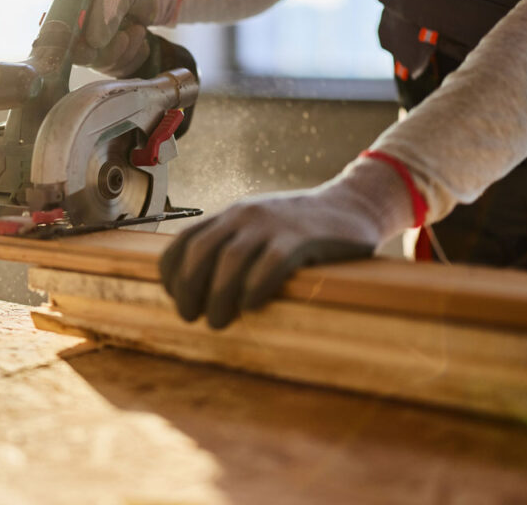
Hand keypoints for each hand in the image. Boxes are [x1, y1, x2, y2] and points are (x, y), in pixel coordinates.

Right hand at [71, 0, 179, 76]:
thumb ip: (105, 14)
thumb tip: (93, 43)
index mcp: (65, 5)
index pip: (56, 34)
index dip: (72, 47)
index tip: (93, 49)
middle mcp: (72, 27)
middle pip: (79, 56)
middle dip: (107, 51)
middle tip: (125, 37)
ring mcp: (88, 44)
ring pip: (100, 64)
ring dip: (125, 52)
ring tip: (139, 30)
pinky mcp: (105, 56)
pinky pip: (116, 69)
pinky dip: (133, 59)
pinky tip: (142, 43)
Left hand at [158, 156, 416, 327]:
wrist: (355, 203)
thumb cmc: (303, 227)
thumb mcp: (260, 227)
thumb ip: (234, 245)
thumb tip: (201, 290)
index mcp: (232, 215)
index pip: (184, 240)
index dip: (172, 272)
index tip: (174, 298)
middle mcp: (245, 216)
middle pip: (200, 252)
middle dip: (187, 288)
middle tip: (190, 317)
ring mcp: (273, 226)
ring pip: (230, 261)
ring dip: (217, 296)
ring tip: (217, 322)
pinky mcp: (302, 239)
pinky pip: (270, 264)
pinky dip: (255, 288)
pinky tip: (252, 306)